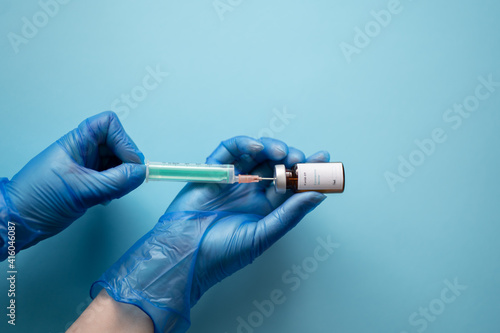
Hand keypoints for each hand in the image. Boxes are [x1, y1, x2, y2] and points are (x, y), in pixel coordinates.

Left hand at [3, 111, 145, 252]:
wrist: (17, 222)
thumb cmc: (36, 200)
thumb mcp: (82, 190)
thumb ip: (116, 181)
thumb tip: (141, 172)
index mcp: (77, 142)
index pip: (108, 125)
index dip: (124, 141)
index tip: (130, 163)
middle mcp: (83, 151)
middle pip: (117, 144)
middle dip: (126, 161)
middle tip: (127, 180)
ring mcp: (85, 167)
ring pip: (116, 162)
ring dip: (122, 177)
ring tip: (113, 192)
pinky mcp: (87, 182)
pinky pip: (111, 178)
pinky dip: (116, 187)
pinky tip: (107, 198)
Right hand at [91, 136, 328, 331]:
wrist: (184, 255)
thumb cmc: (222, 253)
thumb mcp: (263, 235)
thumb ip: (290, 214)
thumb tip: (319, 195)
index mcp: (266, 207)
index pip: (292, 184)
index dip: (307, 171)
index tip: (323, 158)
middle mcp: (251, 191)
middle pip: (276, 165)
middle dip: (291, 157)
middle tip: (298, 158)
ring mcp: (233, 179)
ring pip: (256, 153)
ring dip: (271, 147)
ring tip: (281, 153)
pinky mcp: (213, 170)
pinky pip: (230, 150)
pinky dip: (243, 144)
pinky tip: (255, 149)